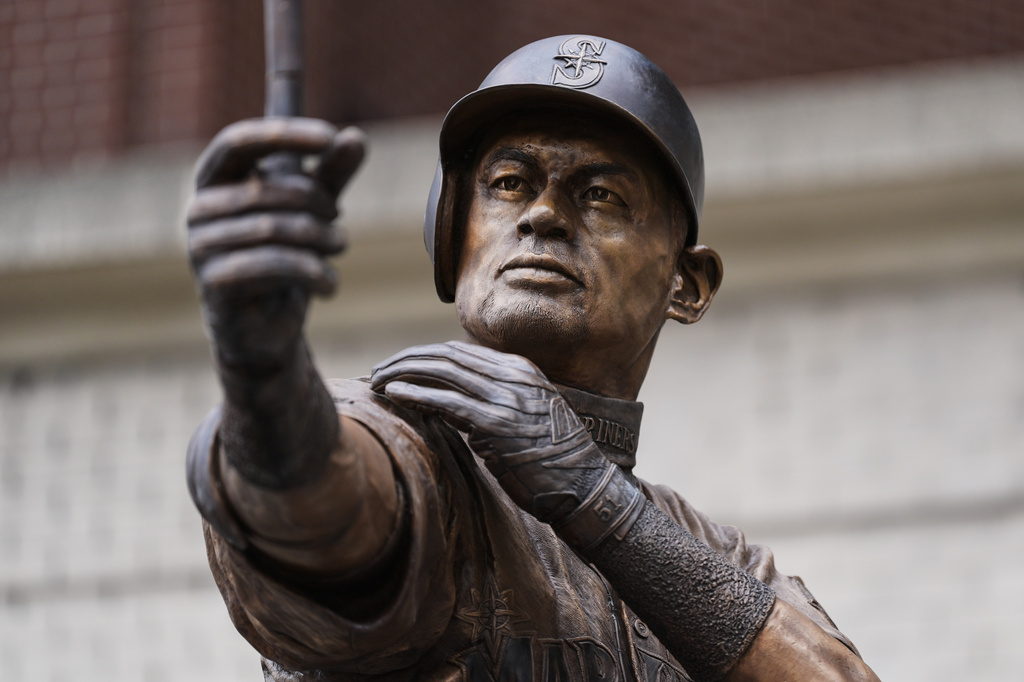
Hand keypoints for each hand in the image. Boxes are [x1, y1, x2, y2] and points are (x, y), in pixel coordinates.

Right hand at [187, 118, 364, 367]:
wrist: (269, 329)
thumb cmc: (287, 256)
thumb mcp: (316, 208)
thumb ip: (332, 172)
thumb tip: (356, 137)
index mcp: (215, 179)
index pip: (239, 140)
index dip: (284, 134)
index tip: (331, 135)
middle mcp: (199, 209)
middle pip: (267, 187)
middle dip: (316, 199)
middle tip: (338, 216)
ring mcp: (201, 247)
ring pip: (273, 228)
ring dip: (321, 236)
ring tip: (341, 245)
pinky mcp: (214, 283)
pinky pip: (271, 266)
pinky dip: (312, 272)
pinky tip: (331, 285)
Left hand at [370, 341, 618, 524]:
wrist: (585, 488)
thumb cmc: (554, 461)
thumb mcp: (529, 416)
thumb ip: (497, 400)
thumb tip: (453, 402)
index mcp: (520, 370)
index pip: (459, 351)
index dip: (422, 355)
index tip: (397, 367)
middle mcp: (513, 376)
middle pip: (445, 355)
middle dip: (405, 360)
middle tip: (377, 371)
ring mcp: (505, 398)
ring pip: (441, 371)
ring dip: (402, 373)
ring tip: (376, 381)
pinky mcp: (495, 424)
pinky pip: (445, 401)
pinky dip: (415, 394)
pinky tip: (393, 394)